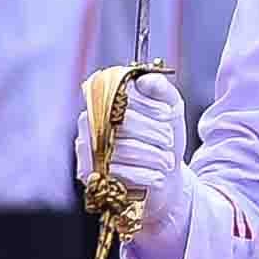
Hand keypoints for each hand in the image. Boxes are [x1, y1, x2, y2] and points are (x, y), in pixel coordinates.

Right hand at [93, 63, 188, 219]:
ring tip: (168, 160)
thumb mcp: (170, 110)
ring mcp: (87, 151)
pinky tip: (159, 176)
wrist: (167, 179)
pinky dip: (146, 174)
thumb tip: (148, 79)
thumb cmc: (164, 141)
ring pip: (120, 150)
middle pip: (119, 124)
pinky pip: (118, 173)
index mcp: (103, 104)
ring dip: (152, 155)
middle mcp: (89, 126)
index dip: (146, 105)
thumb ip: (162, 90)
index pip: (118, 97)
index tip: (168, 114)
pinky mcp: (93, 177)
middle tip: (169, 141)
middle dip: (152, 132)